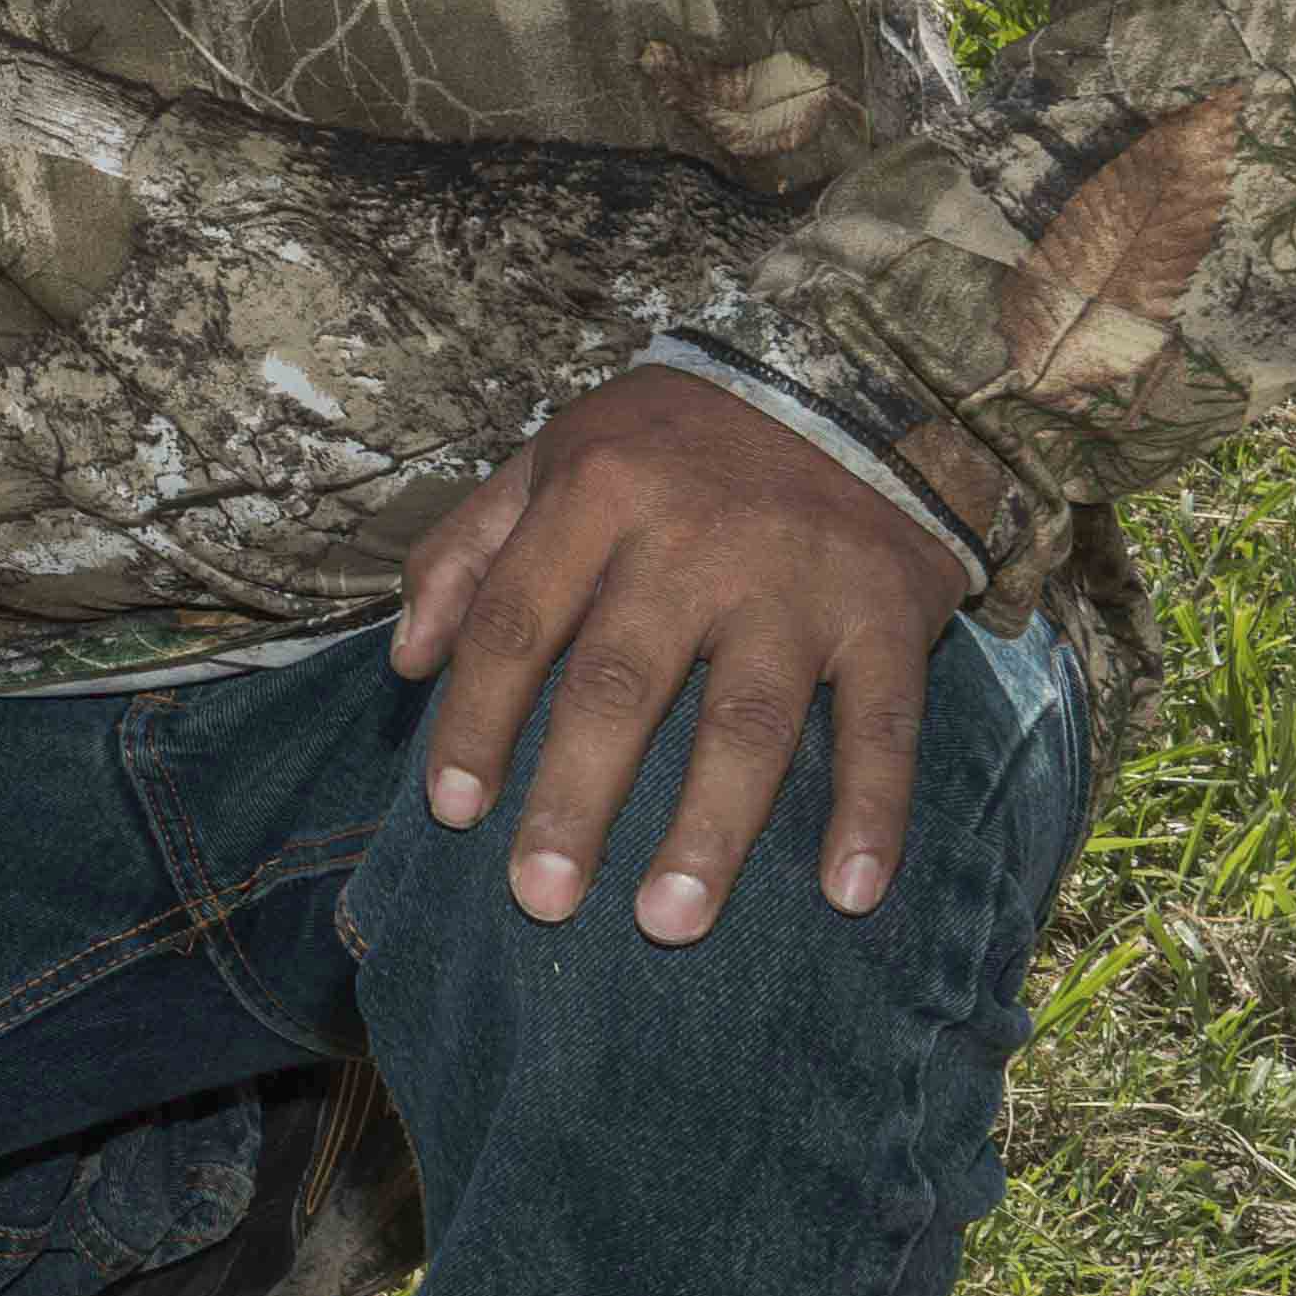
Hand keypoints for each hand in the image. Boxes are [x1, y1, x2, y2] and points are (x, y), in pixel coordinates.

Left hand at [388, 369, 969, 943]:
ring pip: (747, 721)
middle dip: (576, 798)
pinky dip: (873, 810)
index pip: (516, 624)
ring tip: (668, 921)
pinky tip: (849, 893)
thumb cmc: (676, 438)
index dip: (478, 722)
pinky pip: (882, 724)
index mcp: (597, 494)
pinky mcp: (887, 611)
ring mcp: (797, 581)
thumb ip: (470, 549)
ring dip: (709, 830)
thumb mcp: (554, 454)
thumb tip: (408, 661)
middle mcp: (694, 540)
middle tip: (539, 899)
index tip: (452, 811)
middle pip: (621, 685)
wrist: (857, 374)